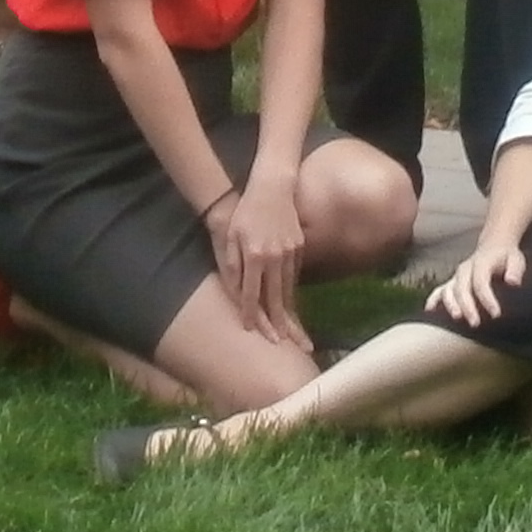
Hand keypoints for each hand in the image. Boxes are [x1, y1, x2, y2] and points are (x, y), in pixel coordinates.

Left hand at [208, 167, 312, 350]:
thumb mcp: (231, 237)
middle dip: (279, 325)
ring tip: (293, 333)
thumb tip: (236, 294)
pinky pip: (294, 275)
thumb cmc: (245, 211)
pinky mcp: (300, 247)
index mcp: (255, 255)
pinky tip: (290, 303)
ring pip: (288, 289)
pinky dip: (290, 291)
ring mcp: (291, 252)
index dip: (250, 314)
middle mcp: (275, 257)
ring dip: (288, 312)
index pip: (251, 293)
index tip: (251, 332)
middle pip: (276, 298)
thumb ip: (232, 266)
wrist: (272, 185)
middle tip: (285, 345)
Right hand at [428, 235, 527, 329]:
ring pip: (448, 290)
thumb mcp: (516, 259)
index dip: (487, 299)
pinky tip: (429, 311)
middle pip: (462, 288)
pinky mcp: (452, 282)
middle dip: (467, 306)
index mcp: (482, 263)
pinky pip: (440, 290)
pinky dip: (434, 300)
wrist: (494, 246)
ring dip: (451, 305)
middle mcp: (466, 268)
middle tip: (475, 323)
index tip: (496, 314)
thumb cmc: (506, 256)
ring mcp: (457, 276)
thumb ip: (515, 270)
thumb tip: (513, 282)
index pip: (481, 282)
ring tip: (457, 318)